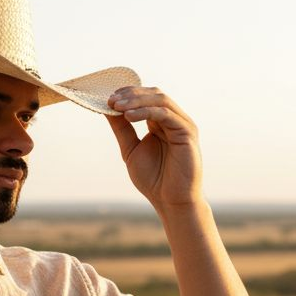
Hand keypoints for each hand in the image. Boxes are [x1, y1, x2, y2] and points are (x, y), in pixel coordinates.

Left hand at [106, 86, 202, 208]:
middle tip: (111, 100)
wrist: (170, 201)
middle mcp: (173, 120)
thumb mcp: (131, 149)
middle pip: (154, 94)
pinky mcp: (187, 132)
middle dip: (131, 94)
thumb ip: (122, 129)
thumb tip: (108, 109)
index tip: (108, 98)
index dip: (128, 94)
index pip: (146, 98)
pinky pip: (165, 115)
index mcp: (161, 122)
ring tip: (117, 106)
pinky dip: (146, 112)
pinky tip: (129, 116)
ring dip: (137, 100)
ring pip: (161, 100)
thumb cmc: (153, 179)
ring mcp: (182, 124)